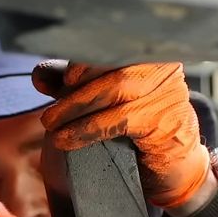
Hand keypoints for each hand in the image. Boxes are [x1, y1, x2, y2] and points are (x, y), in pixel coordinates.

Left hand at [31, 61, 211, 209]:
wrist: (177, 170)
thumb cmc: (142, 133)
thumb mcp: (107, 105)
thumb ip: (76, 86)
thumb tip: (41, 75)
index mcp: (149, 54)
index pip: (110, 46)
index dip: (81, 60)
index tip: (59, 79)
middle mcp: (163, 67)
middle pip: (112, 63)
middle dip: (74, 87)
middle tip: (50, 114)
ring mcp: (169, 92)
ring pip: (115, 88)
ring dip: (76, 108)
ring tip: (53, 126)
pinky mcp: (167, 121)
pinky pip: (121, 119)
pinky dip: (89, 129)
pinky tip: (68, 140)